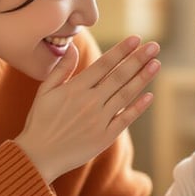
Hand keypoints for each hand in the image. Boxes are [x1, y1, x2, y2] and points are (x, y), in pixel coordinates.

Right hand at [15, 35, 160, 182]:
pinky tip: (150, 95)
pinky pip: (125, 119)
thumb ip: (61, 69)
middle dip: (138, 59)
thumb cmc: (40, 122)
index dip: (121, 50)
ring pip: (125, 94)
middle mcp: (90, 102)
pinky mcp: (105, 137)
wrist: (38, 156)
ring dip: (142, 78)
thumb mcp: (44, 92)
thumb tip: (73, 47)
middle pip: (119, 76)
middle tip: (154, 46)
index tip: (136, 38)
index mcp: (75, 88)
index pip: (104, 64)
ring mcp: (99, 120)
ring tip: (156, 64)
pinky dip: (138, 107)